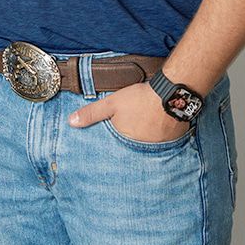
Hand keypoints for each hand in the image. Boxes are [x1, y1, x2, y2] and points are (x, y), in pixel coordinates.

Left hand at [68, 82, 187, 143]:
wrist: (171, 94)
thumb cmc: (139, 99)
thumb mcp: (111, 104)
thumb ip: (91, 114)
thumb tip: (71, 123)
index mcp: (126, 143)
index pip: (116, 150)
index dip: (114, 147)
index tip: (111, 149)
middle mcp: (143, 149)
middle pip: (133, 149)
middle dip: (131, 145)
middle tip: (130, 139)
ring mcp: (159, 147)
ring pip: (149, 146)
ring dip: (146, 141)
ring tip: (144, 131)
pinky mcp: (173, 141)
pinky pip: (164, 143)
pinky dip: (160, 137)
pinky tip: (159, 128)